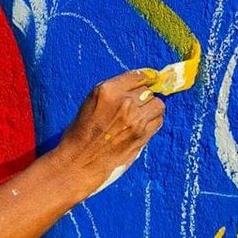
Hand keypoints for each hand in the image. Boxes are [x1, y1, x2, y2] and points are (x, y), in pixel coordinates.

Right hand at [50, 70, 165, 199]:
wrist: (79, 161)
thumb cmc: (81, 133)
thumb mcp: (91, 103)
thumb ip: (113, 93)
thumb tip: (137, 88)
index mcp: (107, 90)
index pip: (137, 76)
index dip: (145, 80)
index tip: (149, 81)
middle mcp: (123, 101)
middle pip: (148, 91)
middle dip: (144, 98)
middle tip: (135, 107)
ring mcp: (134, 119)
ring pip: (158, 105)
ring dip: (151, 110)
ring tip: (140, 117)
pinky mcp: (142, 134)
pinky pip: (158, 121)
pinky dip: (153, 122)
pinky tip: (141, 127)